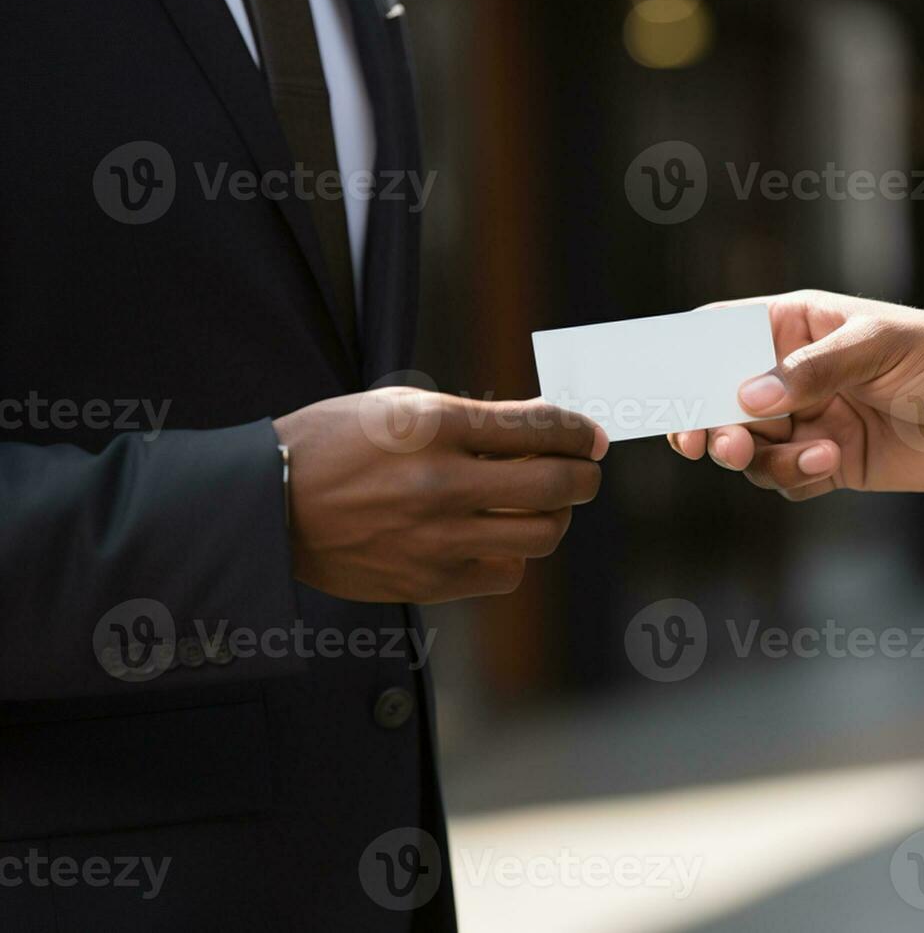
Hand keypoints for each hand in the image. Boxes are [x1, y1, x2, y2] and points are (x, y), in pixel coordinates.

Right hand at [273, 389, 605, 603]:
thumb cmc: (336, 444)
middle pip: (554, 487)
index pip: (537, 427)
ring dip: (555, 517)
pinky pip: (505, 574)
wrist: (269, 505)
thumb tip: (547, 421)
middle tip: (583, 471)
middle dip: (584, 476)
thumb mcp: (401, 406)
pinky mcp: (428, 581)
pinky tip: (498, 536)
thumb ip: (477, 418)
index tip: (591, 436)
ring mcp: (435, 538)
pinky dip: (514, 555)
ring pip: (540, 535)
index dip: (578, 431)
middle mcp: (440, 484)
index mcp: (433, 427)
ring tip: (541, 504)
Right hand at [668, 291, 923, 499]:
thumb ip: (812, 371)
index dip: (686, 362)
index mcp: (794, 325)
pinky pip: (786, 479)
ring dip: (764, 459)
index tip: (669, 397)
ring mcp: (808, 419)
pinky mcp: (830, 461)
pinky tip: (834, 465)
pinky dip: (798, 479)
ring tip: (813, 455)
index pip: (720, 336)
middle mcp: (792, 373)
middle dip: (713, 426)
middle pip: (721, 401)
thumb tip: (747, 397)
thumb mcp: (878, 347)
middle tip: (716, 444)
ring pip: (751, 449)